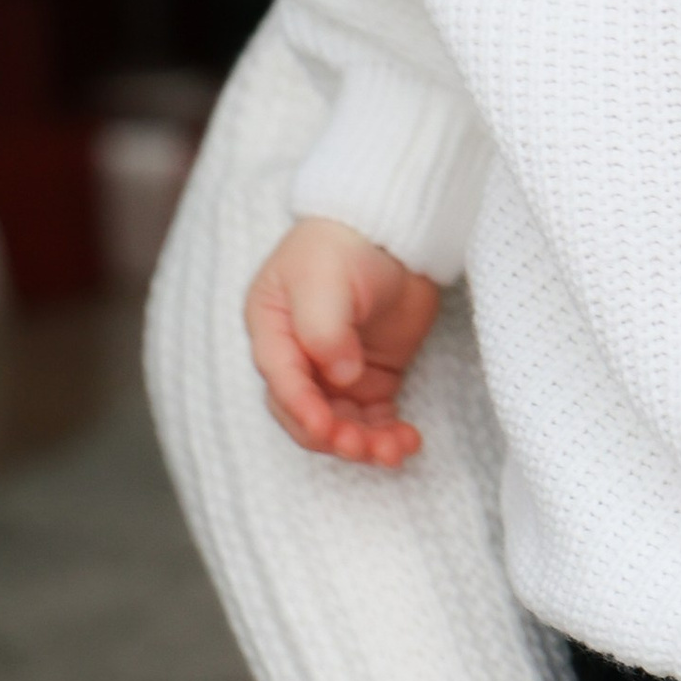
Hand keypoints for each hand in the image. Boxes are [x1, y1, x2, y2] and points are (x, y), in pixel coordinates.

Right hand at [244, 215, 440, 465]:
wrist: (392, 230)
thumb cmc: (344, 244)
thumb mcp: (324, 277)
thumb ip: (325, 327)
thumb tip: (341, 376)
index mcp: (272, 331)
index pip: (282, 381)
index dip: (303, 408)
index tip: (327, 428)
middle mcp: (298, 359)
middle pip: (306, 414)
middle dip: (332, 436)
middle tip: (361, 447)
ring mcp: (335, 373)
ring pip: (341, 425)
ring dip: (363, 444)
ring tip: (393, 451)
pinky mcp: (371, 379)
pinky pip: (373, 420)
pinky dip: (388, 435)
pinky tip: (408, 442)